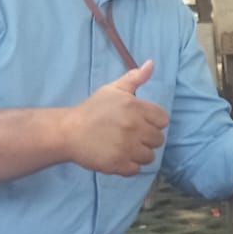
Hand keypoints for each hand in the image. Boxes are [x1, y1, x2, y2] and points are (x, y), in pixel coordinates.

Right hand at [62, 61, 169, 175]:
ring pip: (149, 156)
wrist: (68, 131)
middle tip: (130, 135)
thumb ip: (135, 78)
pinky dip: (129, 166)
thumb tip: (151, 64)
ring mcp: (127, 147)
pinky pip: (136, 169)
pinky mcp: (118, 164)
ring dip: (139, 153)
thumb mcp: (113, 89)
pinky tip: (118, 156)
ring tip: (124, 146)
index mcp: (135, 108)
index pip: (163, 120)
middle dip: (147, 138)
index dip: (154, 121)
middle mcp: (134, 128)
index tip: (141, 122)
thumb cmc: (92, 110)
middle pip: (158, 139)